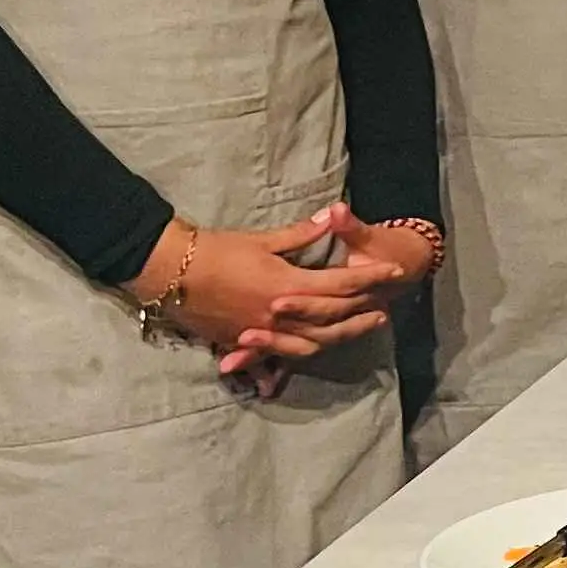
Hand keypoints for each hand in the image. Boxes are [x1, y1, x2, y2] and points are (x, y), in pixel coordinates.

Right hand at [132, 207, 404, 398]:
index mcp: (289, 285)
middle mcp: (281, 315)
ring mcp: (264, 333)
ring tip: (360, 328)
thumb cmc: (217, 250)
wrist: (171, 273)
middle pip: (333, 317)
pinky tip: (316, 348)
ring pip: (313, 342)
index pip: (342, 282)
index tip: (395, 272)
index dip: (371, 276)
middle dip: (362, 312)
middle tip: (386, 307)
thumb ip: (302, 234)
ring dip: (341, 336)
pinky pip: (282, 352)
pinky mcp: (245, 342)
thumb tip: (333, 215)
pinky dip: (303, 351)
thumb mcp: (262, 240)